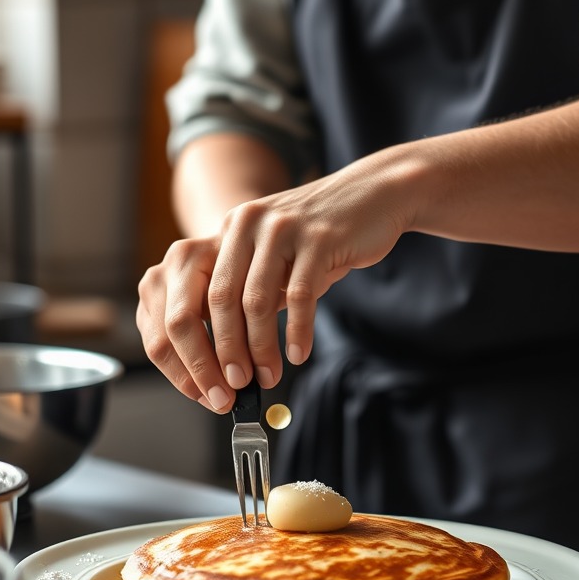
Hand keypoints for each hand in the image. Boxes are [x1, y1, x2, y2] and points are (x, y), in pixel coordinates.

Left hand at [137, 158, 410, 410]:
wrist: (375, 195)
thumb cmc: (323, 236)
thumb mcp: (278, 255)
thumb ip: (252, 288)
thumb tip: (230, 352)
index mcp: (233, 228)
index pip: (203, 291)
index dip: (204, 338)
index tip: (213, 372)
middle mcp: (250, 223)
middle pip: (223, 300)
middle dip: (227, 349)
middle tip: (237, 383)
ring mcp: (283, 229)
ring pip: (258, 301)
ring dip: (261, 347)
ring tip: (268, 375)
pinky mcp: (319, 239)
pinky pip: (301, 296)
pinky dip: (297, 332)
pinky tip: (298, 354)